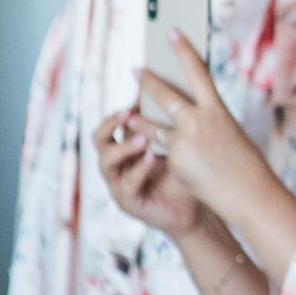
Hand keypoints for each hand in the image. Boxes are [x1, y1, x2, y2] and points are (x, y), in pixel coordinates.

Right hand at [95, 107, 204, 237]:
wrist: (196, 208)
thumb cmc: (186, 172)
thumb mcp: (176, 143)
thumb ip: (167, 122)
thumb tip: (172, 86)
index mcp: (126, 145)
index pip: (113, 123)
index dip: (123, 109)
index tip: (138, 95)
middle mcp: (118, 163)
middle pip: (99, 138)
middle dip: (111, 123)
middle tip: (129, 113)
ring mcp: (119, 183)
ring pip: (106, 161)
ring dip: (123, 147)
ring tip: (143, 138)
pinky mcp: (127, 202)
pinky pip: (125, 185)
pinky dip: (138, 171)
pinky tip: (151, 159)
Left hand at [136, 33, 270, 216]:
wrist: (248, 193)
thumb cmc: (245, 163)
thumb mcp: (229, 132)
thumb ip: (206, 120)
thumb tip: (183, 115)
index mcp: (218, 109)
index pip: (197, 71)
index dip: (183, 49)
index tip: (171, 31)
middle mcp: (199, 120)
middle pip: (165, 95)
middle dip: (147, 82)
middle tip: (135, 70)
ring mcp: (184, 141)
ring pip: (152, 126)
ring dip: (137, 120)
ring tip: (127, 115)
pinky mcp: (175, 160)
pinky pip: (163, 153)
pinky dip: (165, 156)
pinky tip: (167, 162)